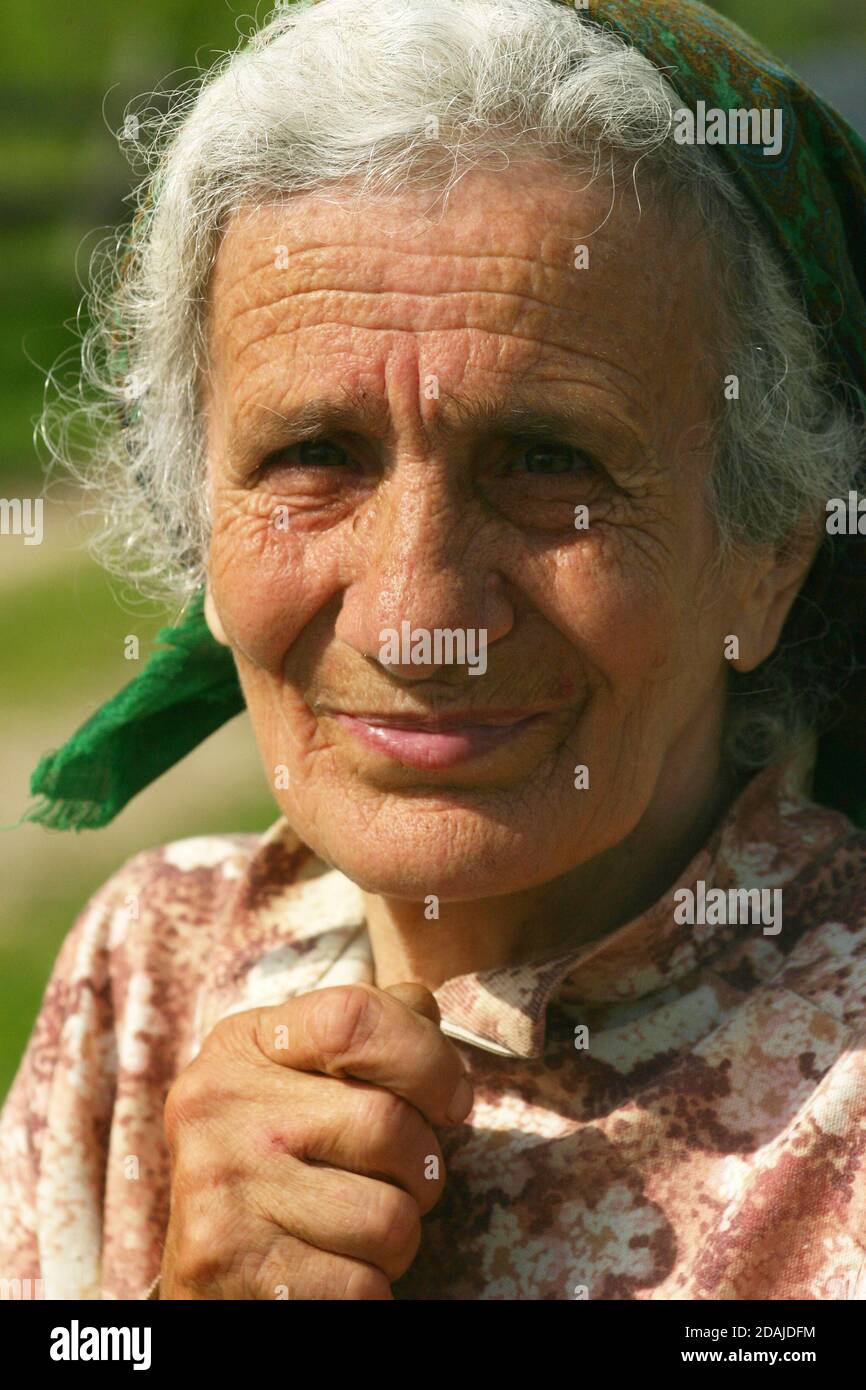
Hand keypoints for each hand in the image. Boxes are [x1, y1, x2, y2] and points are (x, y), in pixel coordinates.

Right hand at [158, 981, 472, 1298]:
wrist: (200, 1258)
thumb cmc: (277, 1149)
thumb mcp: (299, 1068)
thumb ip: (372, 1030)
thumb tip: (430, 1017)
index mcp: (245, 1043)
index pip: (356, 1018)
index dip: (428, 1058)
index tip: (450, 1101)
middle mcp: (221, 1106)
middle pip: (388, 1124)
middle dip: (422, 1166)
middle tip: (399, 1179)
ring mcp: (221, 1189)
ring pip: (388, 1219)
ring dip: (400, 1237)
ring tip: (361, 1228)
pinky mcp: (229, 1269)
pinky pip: (363, 1288)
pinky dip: (369, 1287)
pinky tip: (333, 1269)